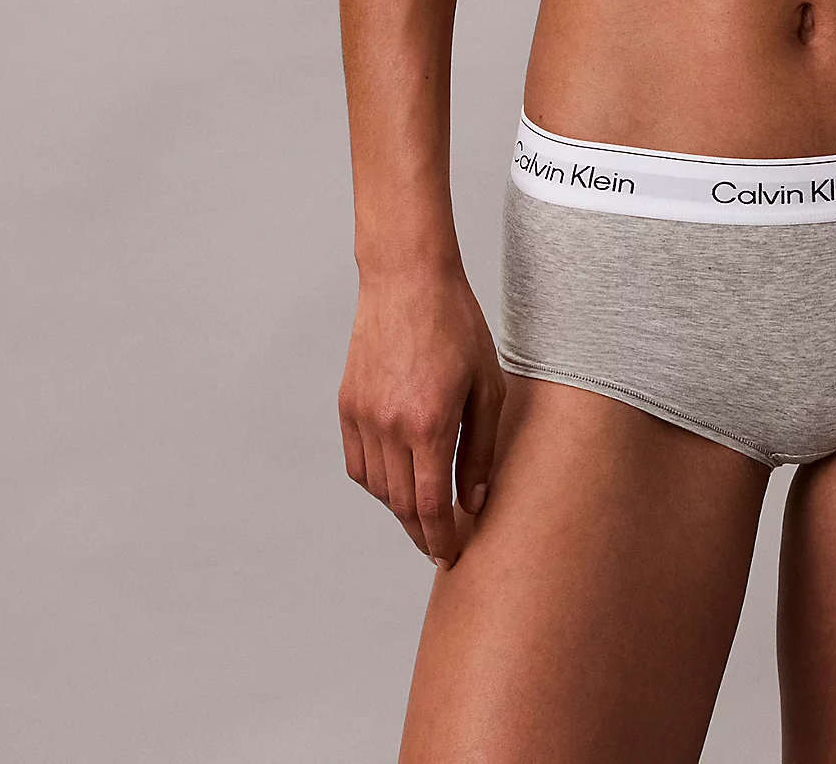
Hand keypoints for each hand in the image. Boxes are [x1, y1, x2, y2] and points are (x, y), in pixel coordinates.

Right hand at [338, 263, 503, 565]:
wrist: (407, 278)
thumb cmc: (457, 324)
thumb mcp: (488, 385)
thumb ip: (480, 447)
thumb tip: (475, 500)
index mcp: (428, 423)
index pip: (431, 506)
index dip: (442, 540)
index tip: (453, 556)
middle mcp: (389, 426)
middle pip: (402, 505)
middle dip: (424, 534)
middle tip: (442, 547)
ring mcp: (363, 416)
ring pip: (378, 488)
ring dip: (401, 509)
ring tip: (426, 514)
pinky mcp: (347, 405)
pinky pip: (357, 464)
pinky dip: (376, 483)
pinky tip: (397, 482)